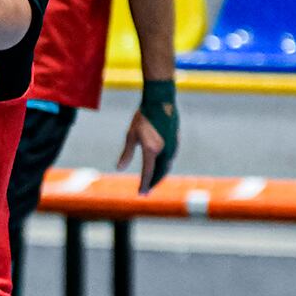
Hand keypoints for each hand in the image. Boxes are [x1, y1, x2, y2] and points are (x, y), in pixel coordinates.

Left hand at [117, 80, 178, 194]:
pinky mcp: (176, 142)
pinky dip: (164, 166)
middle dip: (153, 183)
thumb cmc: (143, 117)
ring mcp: (173, 146)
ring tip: (152, 180)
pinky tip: (159, 166)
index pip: (148, 173)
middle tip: (146, 190)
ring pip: (166, 166)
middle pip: (160, 173)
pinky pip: (170, 158)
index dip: (144, 185)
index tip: (141, 194)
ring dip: (159, 175)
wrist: (161, 102)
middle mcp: (164, 151)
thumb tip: (119, 168)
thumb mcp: (131, 135)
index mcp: (152, 150)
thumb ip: (127, 153)